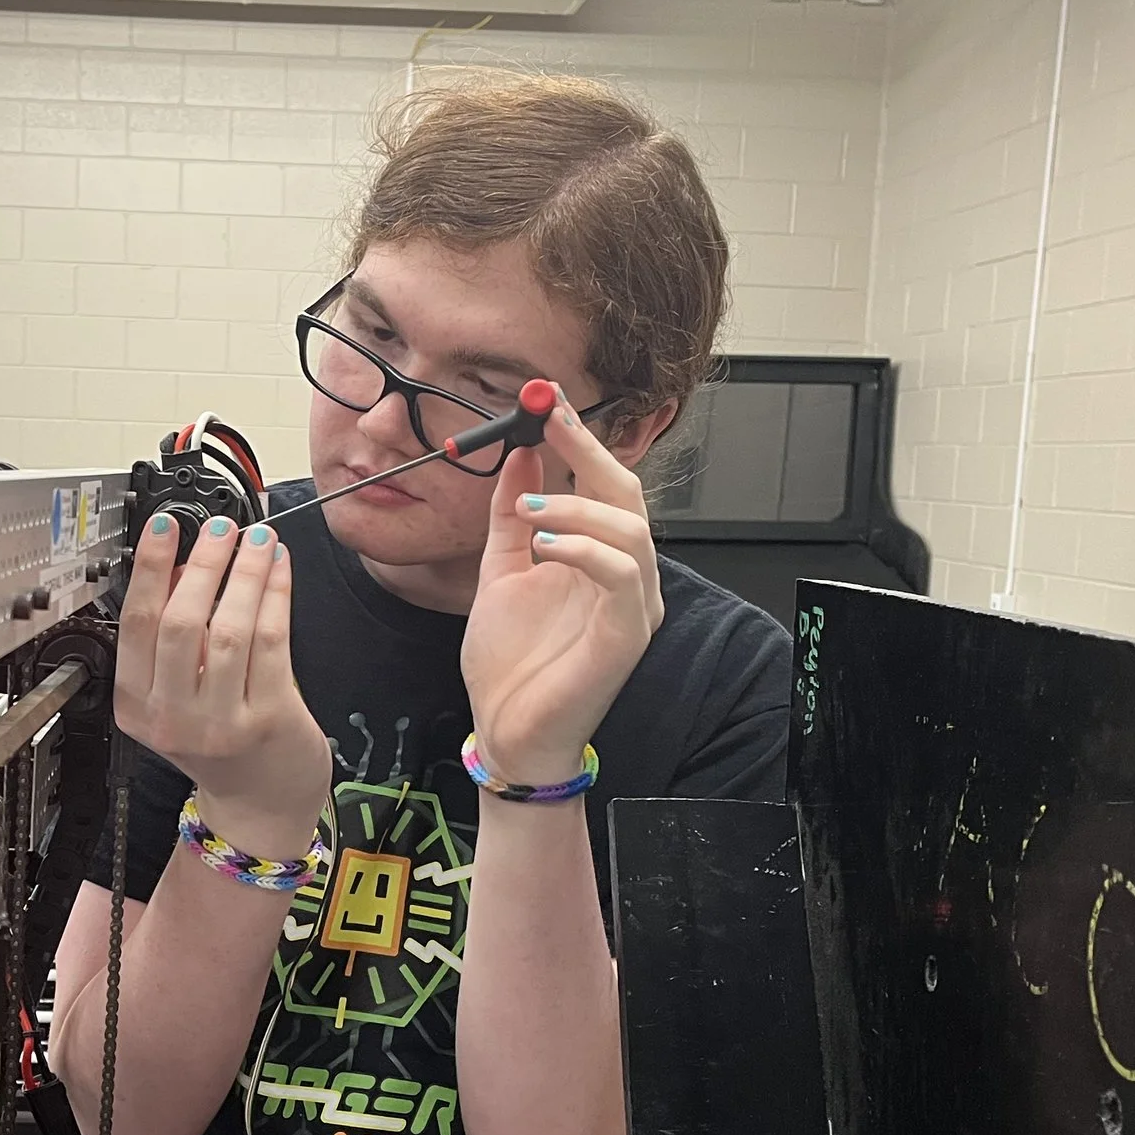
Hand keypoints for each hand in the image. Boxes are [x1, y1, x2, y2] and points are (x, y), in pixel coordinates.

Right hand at [116, 513, 329, 861]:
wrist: (260, 802)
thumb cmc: (219, 740)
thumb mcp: (175, 693)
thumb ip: (172, 637)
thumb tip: (181, 564)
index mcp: (137, 706)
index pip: (136, 623)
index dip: (149, 568)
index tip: (164, 528)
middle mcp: (173, 718)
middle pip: (181, 622)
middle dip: (203, 563)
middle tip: (220, 528)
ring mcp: (222, 722)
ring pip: (229, 627)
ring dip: (245, 572)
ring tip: (257, 538)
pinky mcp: (269, 718)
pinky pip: (272, 640)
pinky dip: (275, 594)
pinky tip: (279, 569)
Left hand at [460, 401, 665, 785]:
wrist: (507, 732)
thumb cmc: (511, 663)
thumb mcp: (502, 571)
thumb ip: (510, 517)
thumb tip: (520, 452)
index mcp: (600, 559)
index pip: (603, 486)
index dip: (581, 441)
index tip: (548, 402)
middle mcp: (627, 577)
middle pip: (628, 495)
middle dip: (589, 450)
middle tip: (550, 418)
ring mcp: (633, 606)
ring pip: (631, 528)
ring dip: (578, 503)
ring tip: (530, 504)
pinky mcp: (627, 635)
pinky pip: (622, 573)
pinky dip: (585, 547)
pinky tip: (545, 544)